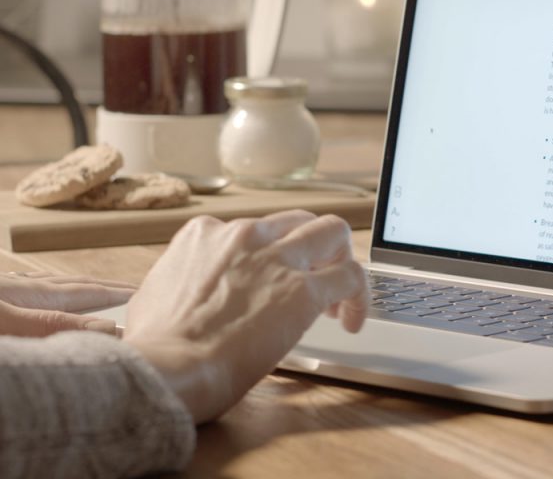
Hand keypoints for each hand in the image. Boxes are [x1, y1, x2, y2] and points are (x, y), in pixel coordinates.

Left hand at [0, 271, 134, 335]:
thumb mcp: (5, 323)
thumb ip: (50, 325)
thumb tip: (105, 326)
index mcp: (32, 294)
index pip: (87, 293)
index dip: (118, 296)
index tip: (144, 298)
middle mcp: (24, 288)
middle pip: (77, 285)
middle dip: (109, 288)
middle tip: (136, 291)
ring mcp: (9, 291)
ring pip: (56, 285)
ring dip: (85, 287)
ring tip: (103, 288)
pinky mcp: (0, 296)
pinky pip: (34, 287)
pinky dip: (55, 288)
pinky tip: (50, 288)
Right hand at [123, 210, 369, 423]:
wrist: (167, 369)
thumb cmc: (155, 347)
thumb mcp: (155, 293)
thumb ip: (183, 280)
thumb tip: (190, 293)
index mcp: (205, 234)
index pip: (255, 230)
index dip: (270, 256)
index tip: (272, 281)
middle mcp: (244, 234)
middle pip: (300, 221)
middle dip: (315, 249)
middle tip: (317, 280)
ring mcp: (277, 258)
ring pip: (333, 233)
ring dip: (341, 261)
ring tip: (340, 299)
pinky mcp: (304, 290)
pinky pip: (350, 277)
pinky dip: (359, 297)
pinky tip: (352, 322)